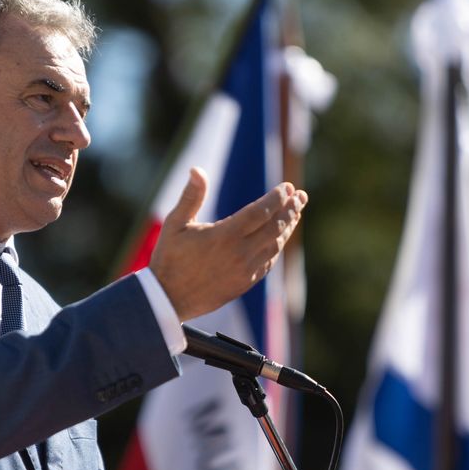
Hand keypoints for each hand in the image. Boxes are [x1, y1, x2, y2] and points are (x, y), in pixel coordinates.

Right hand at [149, 166, 306, 321]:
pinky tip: (278, 238)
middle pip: (275, 227)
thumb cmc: (169, 258)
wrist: (168, 299)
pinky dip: (276, 247)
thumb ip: (191, 196)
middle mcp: (240, 253)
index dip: (277, 198)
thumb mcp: (174, 224)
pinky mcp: (245, 283)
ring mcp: (245, 270)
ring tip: (295, 213)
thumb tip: (197, 169)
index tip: (288, 187)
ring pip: (275, 245)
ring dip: (287, 227)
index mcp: (225, 235)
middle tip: (301, 196)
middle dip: (290, 209)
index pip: (261, 211)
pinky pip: (268, 262)